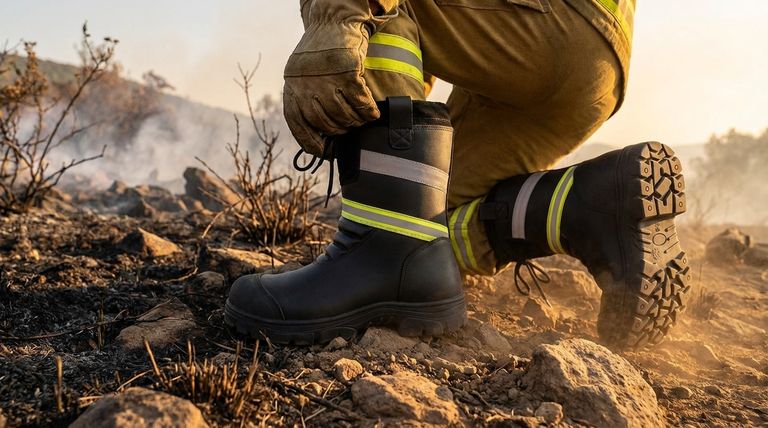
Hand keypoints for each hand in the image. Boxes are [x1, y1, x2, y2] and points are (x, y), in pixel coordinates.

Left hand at [283, 2, 381, 155]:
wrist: (334, 21)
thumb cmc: (321, 53)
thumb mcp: (303, 75)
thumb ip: (307, 99)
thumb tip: (321, 135)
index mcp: (291, 87)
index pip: (298, 125)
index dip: (311, 143)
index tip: (324, 152)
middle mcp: (305, 84)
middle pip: (325, 123)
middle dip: (340, 130)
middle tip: (349, 129)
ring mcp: (326, 79)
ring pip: (344, 115)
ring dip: (356, 121)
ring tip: (362, 120)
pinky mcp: (347, 72)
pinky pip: (361, 101)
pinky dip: (368, 110)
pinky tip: (373, 112)